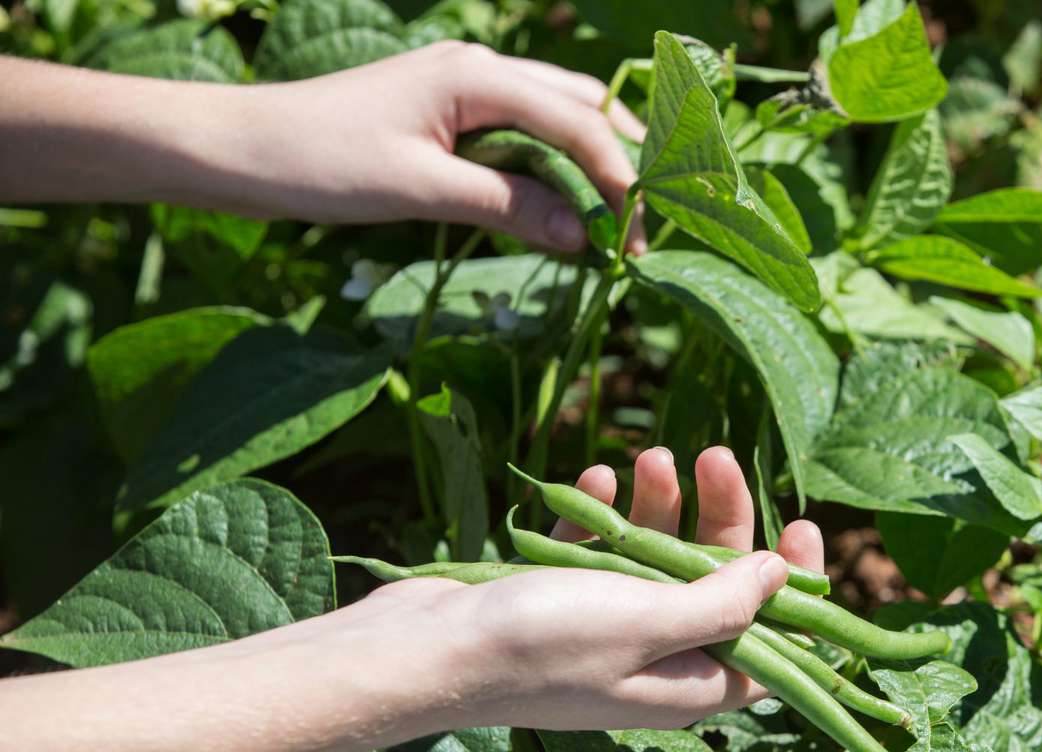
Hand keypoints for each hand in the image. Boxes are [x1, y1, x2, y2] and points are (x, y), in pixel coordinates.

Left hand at [0, 46, 646, 252]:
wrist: (240, 150)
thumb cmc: (319, 161)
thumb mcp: (418, 188)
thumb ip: (506, 205)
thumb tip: (584, 237)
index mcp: (477, 75)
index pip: (576, 122)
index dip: (618, 177)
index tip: (641, 235)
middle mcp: (480, 71)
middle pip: (581, 106)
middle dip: (622, 161)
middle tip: (647, 225)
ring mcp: (465, 91)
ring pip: (557, 120)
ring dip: (592, 166)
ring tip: (620, 222)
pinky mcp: (450, 119)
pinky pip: (523, 140)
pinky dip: (554, 174)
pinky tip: (565, 212)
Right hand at [367, 447, 826, 729]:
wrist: (424, 651)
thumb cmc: (542, 645)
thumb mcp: (648, 623)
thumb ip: (721, 604)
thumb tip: (781, 579)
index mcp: (686, 686)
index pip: (771, 647)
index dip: (795, 590)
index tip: (802, 527)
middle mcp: (651, 662)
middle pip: (712, 587)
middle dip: (719, 520)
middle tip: (713, 455)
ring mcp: (602, 630)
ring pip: (655, 560)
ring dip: (659, 506)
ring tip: (651, 456)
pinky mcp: (556, 600)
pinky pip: (598, 552)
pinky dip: (603, 516)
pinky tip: (598, 481)